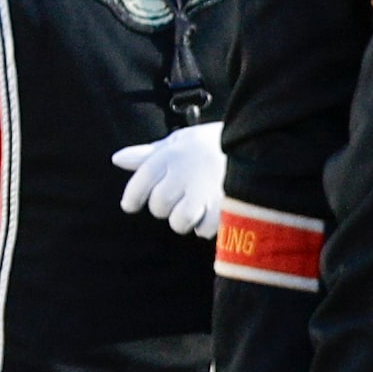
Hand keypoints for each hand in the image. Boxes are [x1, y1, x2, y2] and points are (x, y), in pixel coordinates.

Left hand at [113, 121, 226, 235]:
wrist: (255, 145)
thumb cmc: (210, 144)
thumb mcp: (179, 142)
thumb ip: (148, 154)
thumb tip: (117, 159)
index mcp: (171, 155)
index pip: (142, 180)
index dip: (132, 196)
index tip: (129, 205)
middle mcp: (185, 174)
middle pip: (159, 205)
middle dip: (163, 207)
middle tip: (176, 198)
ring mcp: (206, 193)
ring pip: (178, 222)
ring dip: (182, 219)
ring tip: (193, 207)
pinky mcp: (226, 208)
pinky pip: (203, 230)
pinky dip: (205, 225)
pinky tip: (212, 211)